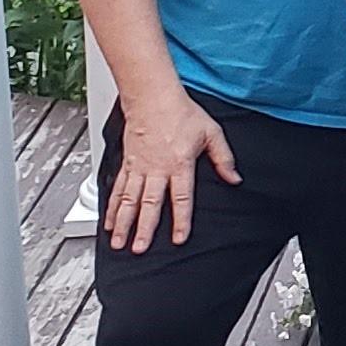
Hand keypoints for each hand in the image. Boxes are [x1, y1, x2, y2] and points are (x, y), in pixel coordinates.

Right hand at [104, 86, 238, 251]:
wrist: (152, 96)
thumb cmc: (181, 112)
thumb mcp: (211, 133)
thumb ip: (223, 158)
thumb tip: (235, 178)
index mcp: (179, 164)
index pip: (181, 198)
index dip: (180, 220)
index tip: (179, 238)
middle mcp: (156, 169)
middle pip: (150, 204)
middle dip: (144, 229)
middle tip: (139, 248)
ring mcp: (139, 167)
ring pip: (129, 200)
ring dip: (124, 223)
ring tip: (120, 242)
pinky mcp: (128, 163)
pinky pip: (119, 188)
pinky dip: (113, 207)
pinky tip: (110, 222)